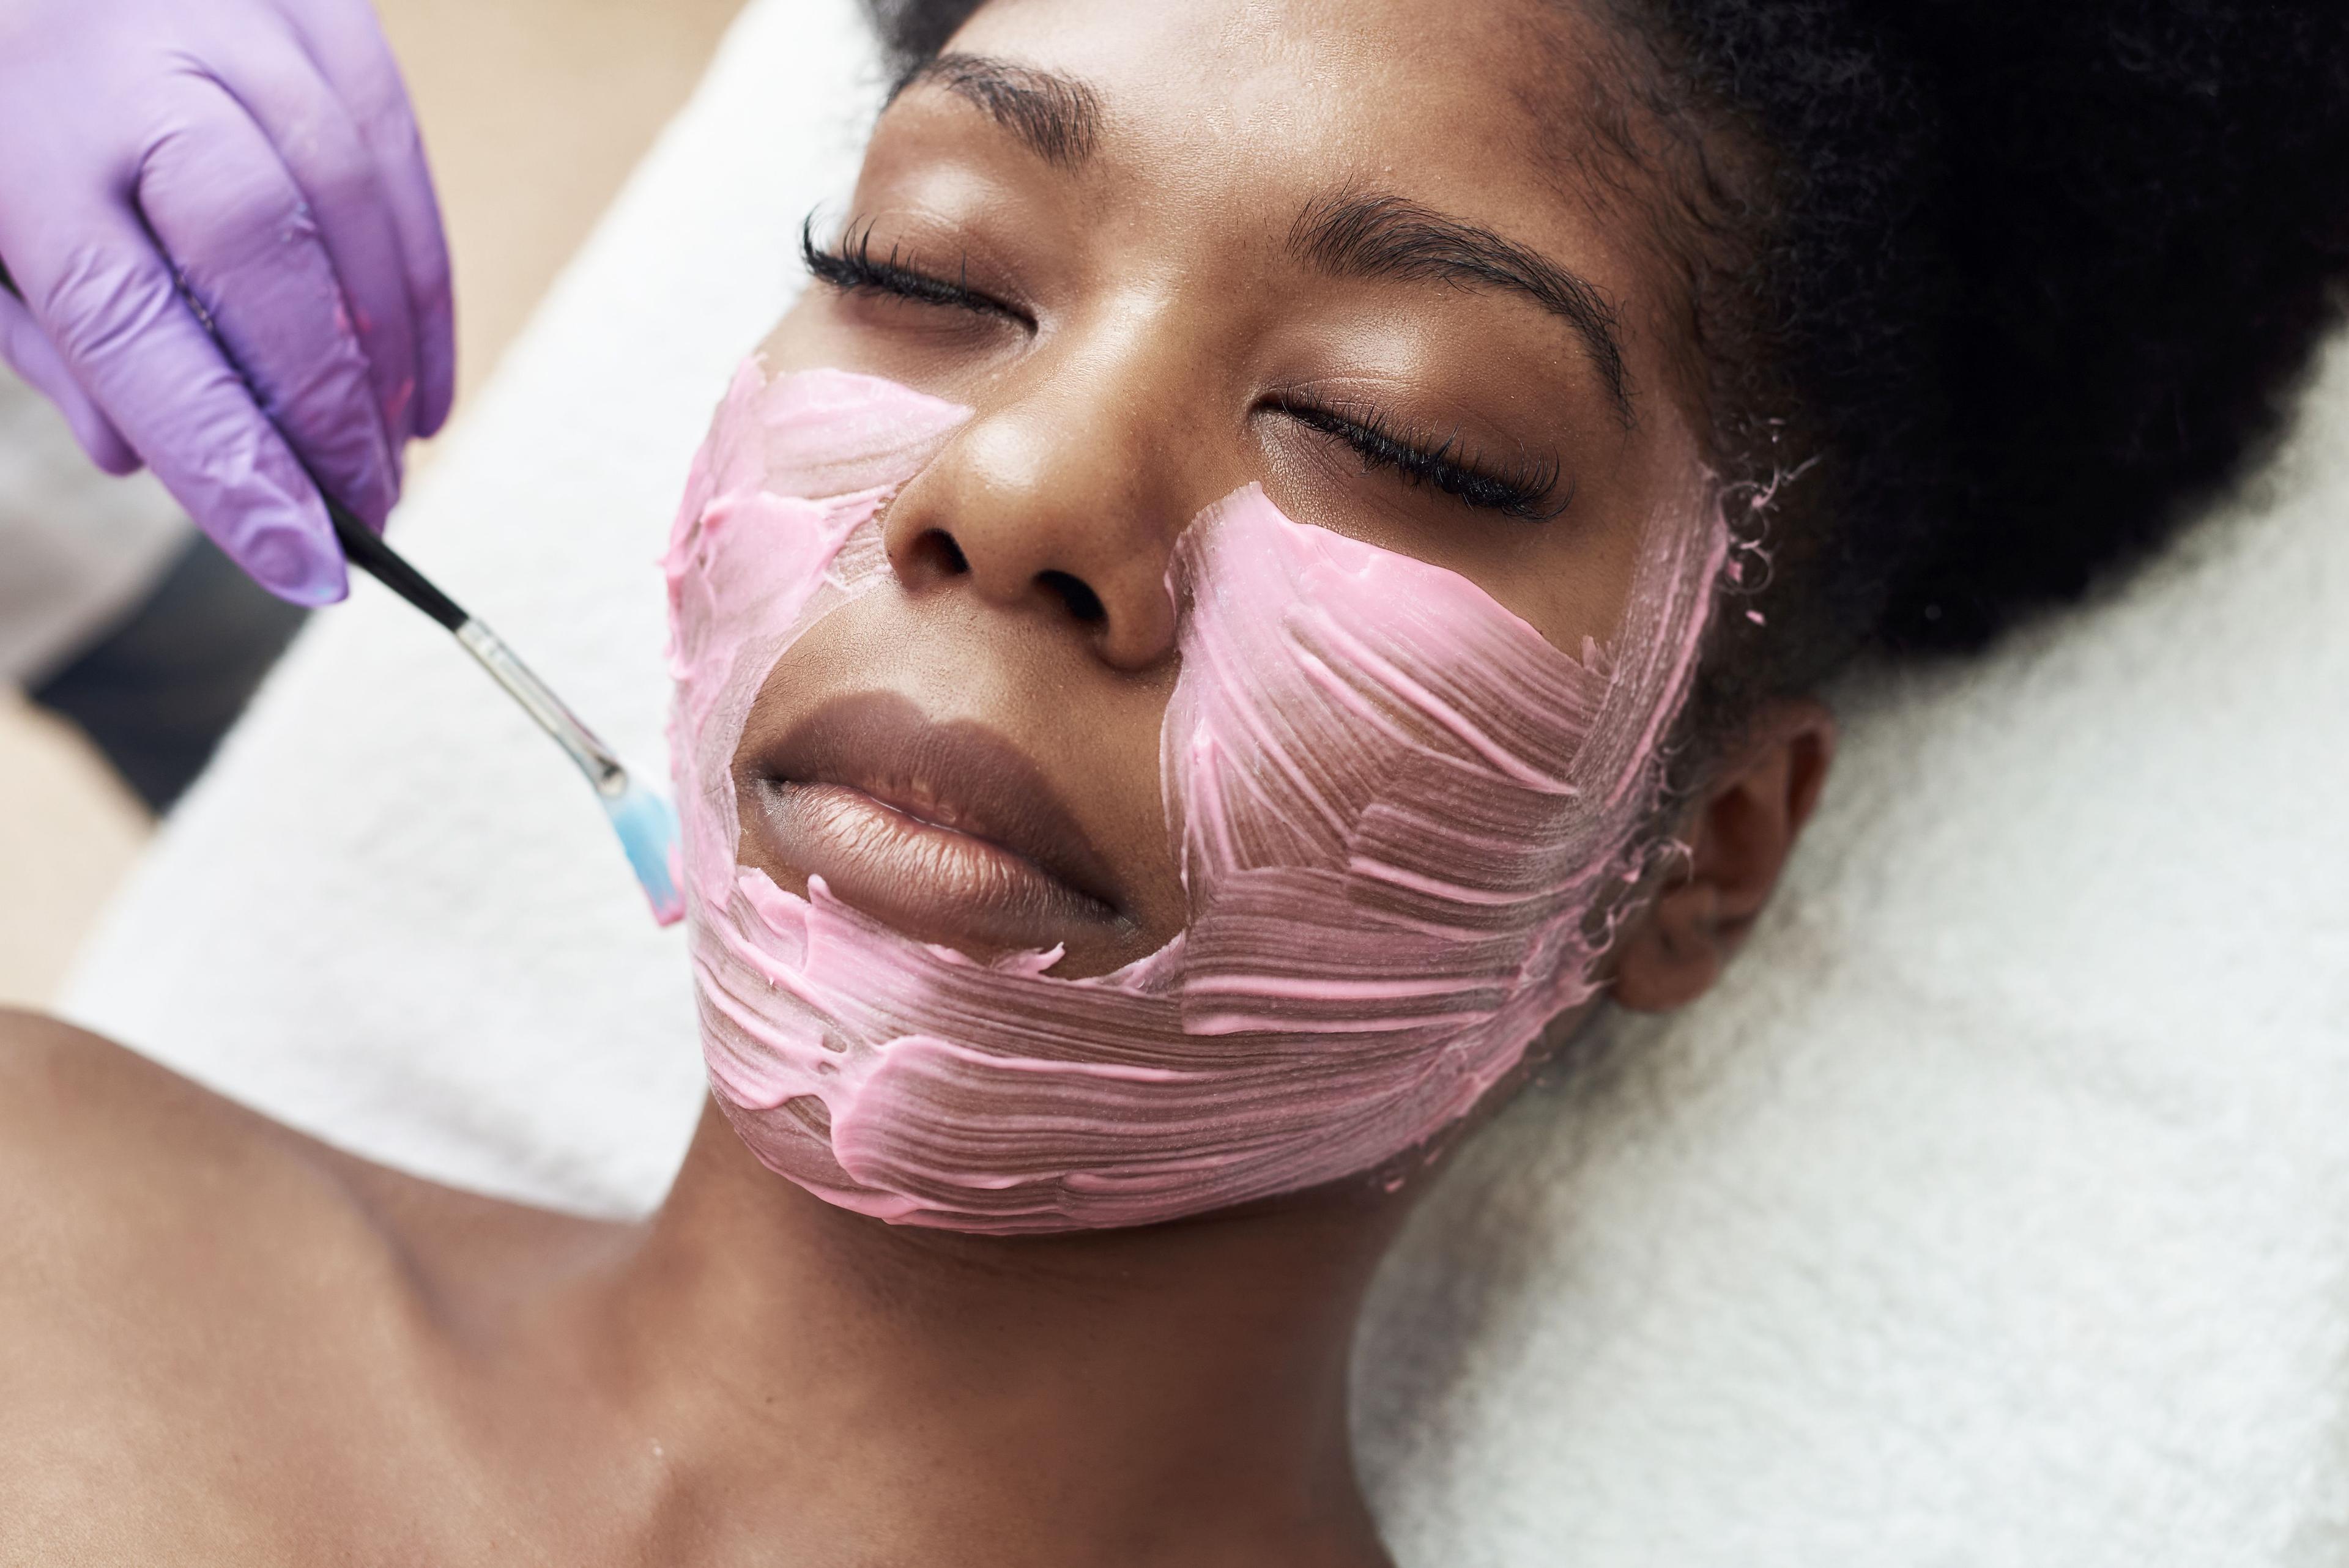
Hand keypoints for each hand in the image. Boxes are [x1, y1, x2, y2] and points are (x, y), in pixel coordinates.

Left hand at [0, 0, 454, 604]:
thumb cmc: (10, 118)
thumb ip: (56, 344)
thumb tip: (153, 459)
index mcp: (17, 143)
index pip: (133, 328)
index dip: (233, 461)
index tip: (309, 564)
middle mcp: (129, 62)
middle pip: (263, 249)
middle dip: (332, 404)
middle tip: (367, 511)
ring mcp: (237, 15)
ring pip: (351, 201)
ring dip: (392, 356)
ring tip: (392, 457)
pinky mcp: (322, 3)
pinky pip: (400, 156)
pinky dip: (423, 285)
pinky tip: (419, 380)